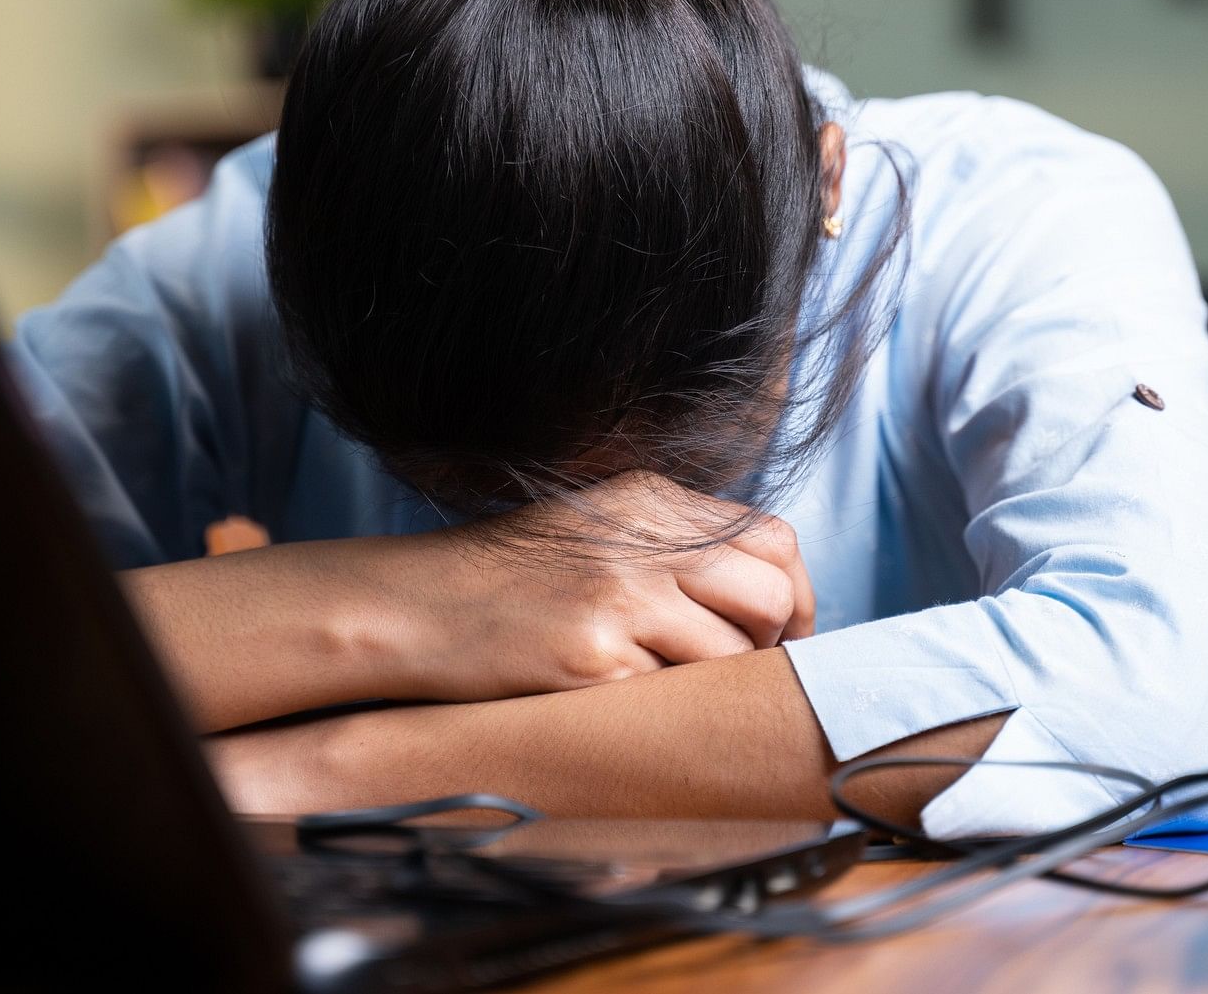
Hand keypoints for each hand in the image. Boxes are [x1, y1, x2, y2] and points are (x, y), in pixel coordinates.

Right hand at [384, 471, 815, 702]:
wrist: (414, 608)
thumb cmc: (505, 582)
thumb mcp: (594, 531)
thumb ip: (673, 545)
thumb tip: (766, 592)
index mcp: (650, 500)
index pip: (773, 540)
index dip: (792, 597)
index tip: (781, 636)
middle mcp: (645, 540)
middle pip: (770, 594)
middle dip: (770, 646)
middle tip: (736, 674)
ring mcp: (622, 596)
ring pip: (732, 654)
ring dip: (712, 683)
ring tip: (664, 687)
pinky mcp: (597, 654)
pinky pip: (674, 695)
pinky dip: (659, 708)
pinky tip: (616, 700)